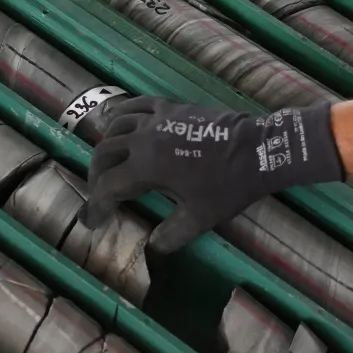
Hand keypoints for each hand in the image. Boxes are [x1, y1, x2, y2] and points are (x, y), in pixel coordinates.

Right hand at [77, 97, 344, 253]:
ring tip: (108, 162)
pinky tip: (118, 121)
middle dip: (96, 176)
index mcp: (146, 167)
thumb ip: (172, 235)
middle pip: (104, 154)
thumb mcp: (200, 218)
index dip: (97, 206)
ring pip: (116, 126)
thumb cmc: (230, 185)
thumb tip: (153, 247)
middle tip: (100, 194)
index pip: (108, 186)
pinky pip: (137, 105)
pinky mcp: (171, 107)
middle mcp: (144, 138)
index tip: (93, 221)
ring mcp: (157, 118)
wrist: (260, 150)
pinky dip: (122, 113)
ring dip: (106, 145)